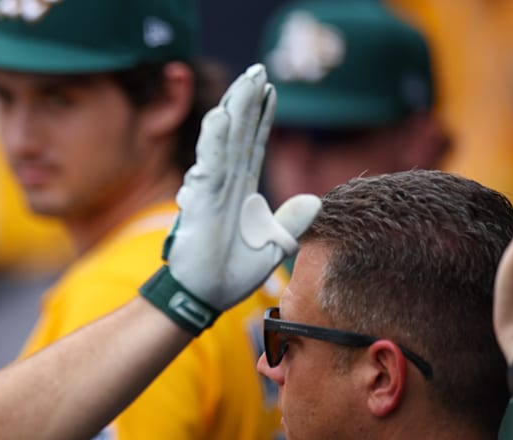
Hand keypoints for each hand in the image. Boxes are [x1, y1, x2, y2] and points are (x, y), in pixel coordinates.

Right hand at [140, 64, 320, 333]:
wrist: (206, 298)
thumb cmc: (230, 274)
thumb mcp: (273, 246)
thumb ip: (291, 222)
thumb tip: (314, 200)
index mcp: (241, 191)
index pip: (254, 145)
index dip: (262, 117)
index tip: (270, 88)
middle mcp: (225, 184)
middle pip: (239, 134)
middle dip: (247, 101)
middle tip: (257, 68)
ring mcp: (211, 190)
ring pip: (224, 142)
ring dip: (233, 111)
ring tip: (243, 82)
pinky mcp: (199, 202)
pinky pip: (208, 166)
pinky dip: (214, 141)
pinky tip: (220, 117)